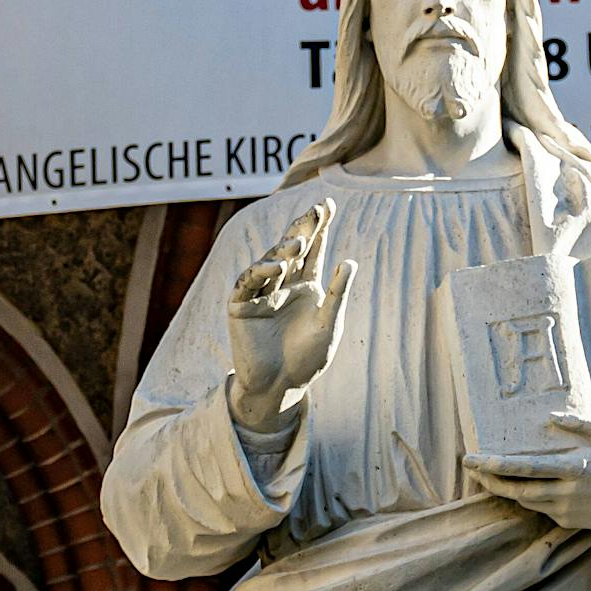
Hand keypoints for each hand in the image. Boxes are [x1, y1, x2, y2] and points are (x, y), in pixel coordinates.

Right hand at [226, 199, 355, 430]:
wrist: (281, 387)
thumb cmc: (308, 358)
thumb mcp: (329, 324)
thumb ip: (337, 294)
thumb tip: (349, 262)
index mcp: (306, 285)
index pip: (314, 250)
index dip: (320, 227)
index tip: (329, 203)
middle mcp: (283, 283)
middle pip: (293, 249)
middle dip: (303, 228)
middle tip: (316, 209)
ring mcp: (260, 293)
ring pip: (271, 261)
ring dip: (284, 249)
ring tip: (299, 241)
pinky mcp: (241, 305)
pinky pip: (248, 282)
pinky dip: (260, 272)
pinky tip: (277, 267)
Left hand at [466, 415, 590, 536]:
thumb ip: (579, 425)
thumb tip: (552, 417)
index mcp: (574, 469)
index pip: (522, 468)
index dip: (493, 465)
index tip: (471, 459)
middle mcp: (567, 494)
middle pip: (516, 490)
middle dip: (490, 480)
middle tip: (472, 468)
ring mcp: (569, 511)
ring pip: (527, 503)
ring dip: (507, 490)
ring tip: (491, 476)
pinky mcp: (573, 523)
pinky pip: (544, 510)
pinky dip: (530, 499)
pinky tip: (524, 487)